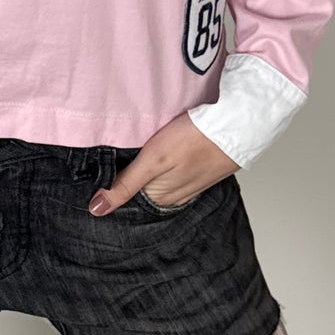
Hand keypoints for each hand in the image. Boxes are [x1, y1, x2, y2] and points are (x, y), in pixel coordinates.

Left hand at [88, 113, 238, 214]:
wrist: (237, 125)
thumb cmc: (195, 139)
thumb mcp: (152, 160)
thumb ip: (125, 185)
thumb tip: (97, 209)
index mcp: (159, 198)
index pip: (127, 198)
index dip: (114, 184)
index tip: (103, 172)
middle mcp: (173, 198)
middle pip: (143, 191)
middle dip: (131, 179)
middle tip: (120, 159)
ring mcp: (189, 187)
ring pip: (160, 183)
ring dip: (150, 173)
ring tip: (145, 156)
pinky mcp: (200, 175)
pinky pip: (176, 176)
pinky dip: (168, 169)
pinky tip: (167, 157)